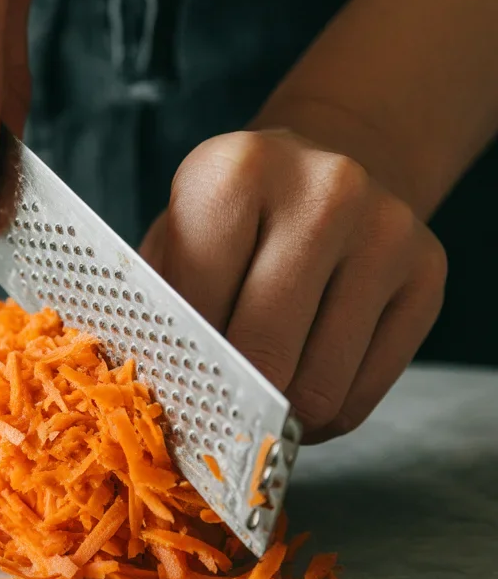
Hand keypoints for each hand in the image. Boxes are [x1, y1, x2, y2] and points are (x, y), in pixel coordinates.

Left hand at [140, 129, 446, 441]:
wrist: (331, 161)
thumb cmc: (235, 216)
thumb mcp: (178, 233)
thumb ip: (160, 304)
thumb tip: (151, 394)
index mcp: (239, 170)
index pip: (199, 302)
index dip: (179, 360)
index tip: (171, 388)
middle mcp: (324, 191)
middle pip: (265, 349)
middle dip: (231, 399)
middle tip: (212, 416)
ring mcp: (386, 230)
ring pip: (321, 384)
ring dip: (280, 417)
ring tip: (256, 406)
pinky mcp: (428, 273)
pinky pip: (367, 391)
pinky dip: (327, 415)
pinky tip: (302, 392)